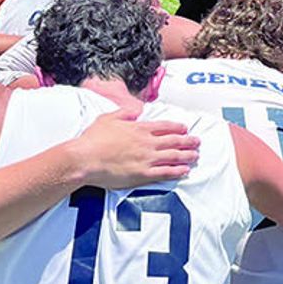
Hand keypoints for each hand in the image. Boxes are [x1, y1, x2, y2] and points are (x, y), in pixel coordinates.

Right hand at [73, 110, 199, 187]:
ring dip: (187, 155)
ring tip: (196, 155)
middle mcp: (147, 142)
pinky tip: (185, 171)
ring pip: (173, 156)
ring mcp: (146, 159)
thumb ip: (125, 112)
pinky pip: (166, 172)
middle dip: (188, 141)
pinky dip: (177, 171)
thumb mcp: (108, 118)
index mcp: (139, 128)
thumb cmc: (93, 139)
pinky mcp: (143, 174)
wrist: (85, 158)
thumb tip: (137, 109)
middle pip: (173, 141)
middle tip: (197, 142)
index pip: (164, 126)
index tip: (185, 128)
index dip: (177, 127)